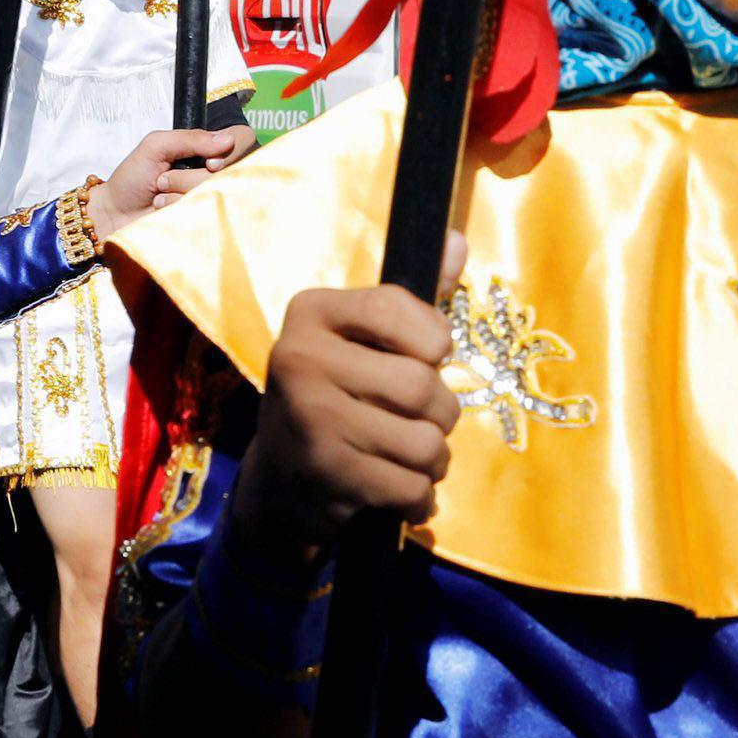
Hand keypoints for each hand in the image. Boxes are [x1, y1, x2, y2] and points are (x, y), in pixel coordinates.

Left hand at [86, 123, 256, 238]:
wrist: (115, 213)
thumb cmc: (133, 177)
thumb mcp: (155, 146)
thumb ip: (190, 139)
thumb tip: (228, 140)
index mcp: (206, 149)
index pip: (241, 138)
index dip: (231, 152)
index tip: (209, 164)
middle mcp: (215, 173)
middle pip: (231, 171)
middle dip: (191, 177)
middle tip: (164, 180)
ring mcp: (211, 198)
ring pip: (217, 194)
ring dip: (180, 195)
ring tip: (160, 197)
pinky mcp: (204, 221)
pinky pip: (207, 215)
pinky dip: (179, 211)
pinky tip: (164, 212)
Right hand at [228, 234, 465, 560]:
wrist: (281, 478)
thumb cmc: (336, 395)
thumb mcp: (363, 339)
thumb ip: (414, 298)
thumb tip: (456, 240)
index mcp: (311, 312)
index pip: (398, 308)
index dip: (433, 341)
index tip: (423, 357)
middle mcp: (301, 357)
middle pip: (423, 385)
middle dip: (441, 413)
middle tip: (416, 420)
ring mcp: (311, 417)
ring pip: (426, 444)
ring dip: (432, 460)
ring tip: (405, 456)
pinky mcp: (326, 473)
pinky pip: (412, 488)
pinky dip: (417, 497)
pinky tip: (394, 489)